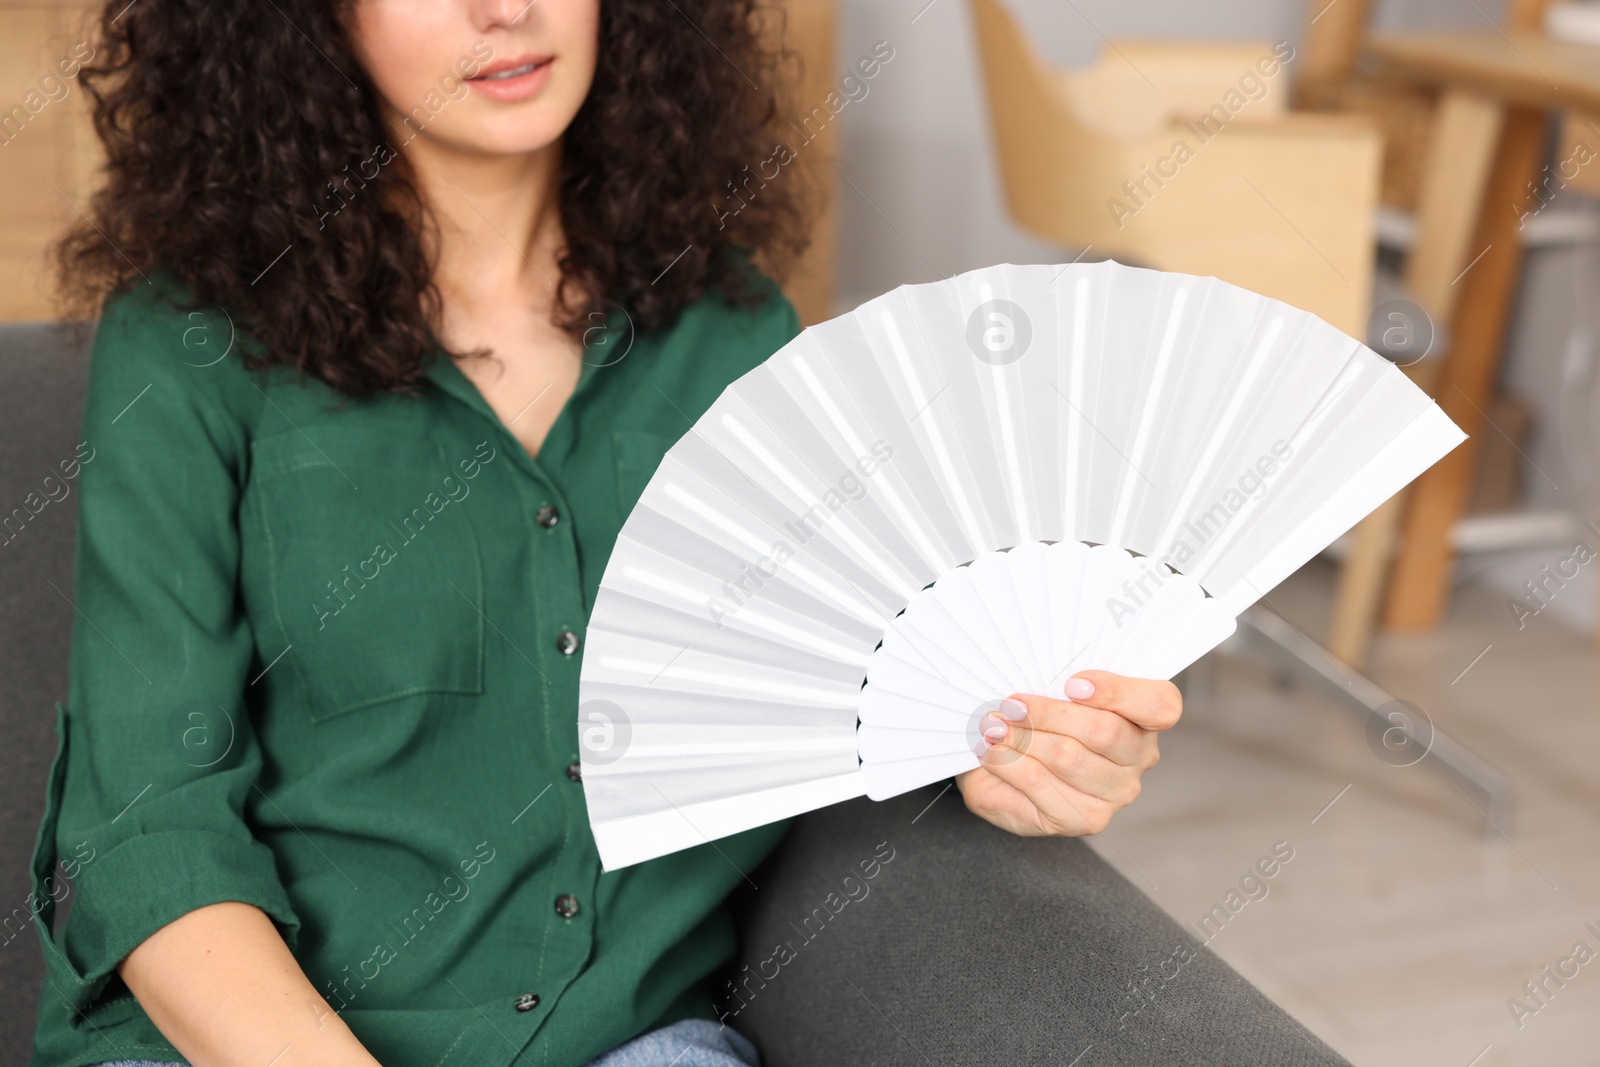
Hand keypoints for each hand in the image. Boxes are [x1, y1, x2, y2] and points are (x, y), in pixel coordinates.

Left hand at [955, 670, 1181, 836]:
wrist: (1002, 767)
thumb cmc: (1038, 723)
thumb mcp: (1051, 693)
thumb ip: (1058, 681)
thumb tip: (1037, 672)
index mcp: (1145, 718)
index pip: (1160, 705)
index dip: (1117, 691)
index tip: (1072, 684)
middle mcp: (1139, 758)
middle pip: (1104, 730)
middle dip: (1047, 713)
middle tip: (1010, 704)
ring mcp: (1116, 793)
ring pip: (1068, 757)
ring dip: (1022, 738)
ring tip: (993, 727)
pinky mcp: (1085, 819)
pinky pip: (1041, 783)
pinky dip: (1009, 763)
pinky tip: (992, 752)